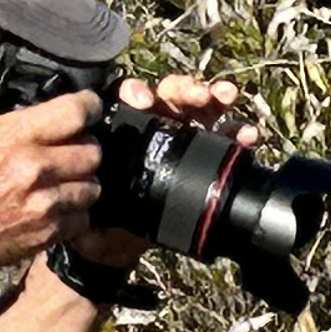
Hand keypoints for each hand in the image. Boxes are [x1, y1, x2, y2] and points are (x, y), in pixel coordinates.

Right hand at [0, 92, 104, 286]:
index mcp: (13, 136)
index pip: (77, 111)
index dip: (88, 107)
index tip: (86, 109)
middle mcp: (34, 167)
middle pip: (93, 149)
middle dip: (83, 148)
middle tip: (67, 152)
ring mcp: (44, 203)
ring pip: (93, 185)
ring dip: (81, 183)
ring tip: (61, 182)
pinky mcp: (48, 233)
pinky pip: (83, 218)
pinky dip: (74, 215)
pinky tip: (53, 209)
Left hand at [67, 73, 263, 266]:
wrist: (119, 243)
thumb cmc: (100, 214)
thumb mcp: (88, 200)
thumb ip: (85, 192)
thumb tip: (84, 186)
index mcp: (125, 127)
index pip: (132, 97)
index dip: (137, 91)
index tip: (140, 101)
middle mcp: (156, 126)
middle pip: (172, 95)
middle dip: (186, 89)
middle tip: (197, 94)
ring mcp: (184, 139)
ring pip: (202, 108)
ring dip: (217, 98)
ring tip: (227, 96)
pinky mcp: (208, 158)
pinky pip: (226, 140)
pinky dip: (239, 133)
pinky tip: (247, 135)